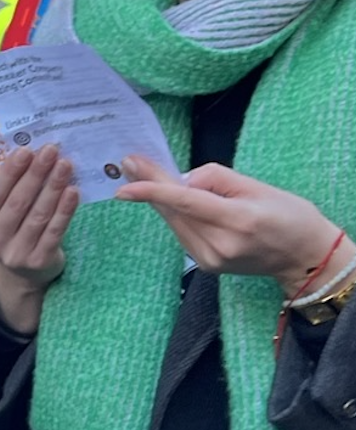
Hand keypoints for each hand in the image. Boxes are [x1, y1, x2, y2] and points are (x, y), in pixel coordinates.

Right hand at [0, 145, 79, 335]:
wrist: (24, 277)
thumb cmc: (13, 235)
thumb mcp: (0, 219)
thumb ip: (7, 195)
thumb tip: (27, 157)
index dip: (9, 172)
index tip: (25, 151)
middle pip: (17, 203)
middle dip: (35, 174)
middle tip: (50, 151)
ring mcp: (17, 253)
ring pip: (38, 215)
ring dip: (52, 187)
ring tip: (64, 165)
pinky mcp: (41, 260)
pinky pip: (55, 231)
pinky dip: (65, 210)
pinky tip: (73, 192)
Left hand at [114, 156, 344, 293]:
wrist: (305, 257)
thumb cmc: (289, 215)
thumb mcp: (258, 186)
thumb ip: (216, 178)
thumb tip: (182, 179)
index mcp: (237, 220)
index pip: (185, 202)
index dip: (152, 191)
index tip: (124, 184)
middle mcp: (220, 244)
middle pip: (174, 211)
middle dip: (149, 187)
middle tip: (129, 163)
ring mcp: (211, 259)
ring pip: (175, 222)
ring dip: (160, 200)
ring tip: (144, 175)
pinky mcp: (207, 265)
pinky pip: (183, 233)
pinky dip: (176, 215)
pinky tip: (171, 200)